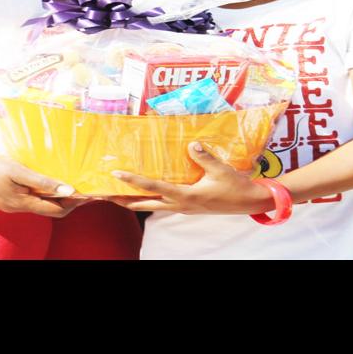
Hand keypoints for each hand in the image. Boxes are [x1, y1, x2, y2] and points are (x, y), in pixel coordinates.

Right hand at [0, 155, 87, 217]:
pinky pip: (28, 201)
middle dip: (67, 201)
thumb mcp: (18, 171)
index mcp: (23, 204)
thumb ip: (43, 181)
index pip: (57, 210)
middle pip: (49, 210)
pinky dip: (41, 195)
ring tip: (66, 184)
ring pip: (39, 205)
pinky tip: (45, 185)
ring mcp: (10, 206)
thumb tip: (67, 189)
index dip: (74, 203)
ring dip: (53, 197)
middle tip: (81, 189)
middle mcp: (18, 209)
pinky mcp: (5, 201)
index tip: (87, 194)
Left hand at [107, 142, 275, 215]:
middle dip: (122, 200)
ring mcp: (182, 208)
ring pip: (151, 206)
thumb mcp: (221, 170)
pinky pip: (162, 203)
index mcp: (186, 196)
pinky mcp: (187, 206)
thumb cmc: (235, 187)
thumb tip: (191, 145)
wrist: (249, 202)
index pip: (154, 187)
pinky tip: (143, 192)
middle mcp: (180, 205)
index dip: (134, 181)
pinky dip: (148, 199)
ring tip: (115, 195)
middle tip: (103, 193)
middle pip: (144, 204)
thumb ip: (205, 157)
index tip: (116, 174)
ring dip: (133, 201)